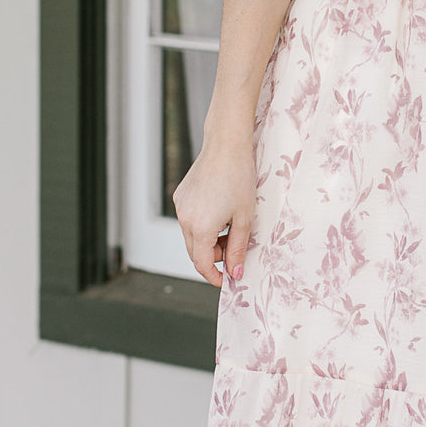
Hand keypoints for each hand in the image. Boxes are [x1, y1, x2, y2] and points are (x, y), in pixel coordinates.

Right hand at [172, 138, 255, 287]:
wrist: (226, 146)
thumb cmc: (240, 179)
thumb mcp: (245, 218)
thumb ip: (238, 249)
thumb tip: (234, 273)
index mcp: (201, 228)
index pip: (203, 264)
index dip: (215, 276)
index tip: (227, 280)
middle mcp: (185, 219)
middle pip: (196, 253)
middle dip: (214, 258)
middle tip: (234, 249)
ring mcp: (180, 207)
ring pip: (192, 237)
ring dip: (208, 241)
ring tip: (230, 227)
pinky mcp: (180, 197)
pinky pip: (189, 220)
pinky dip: (202, 225)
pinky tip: (219, 211)